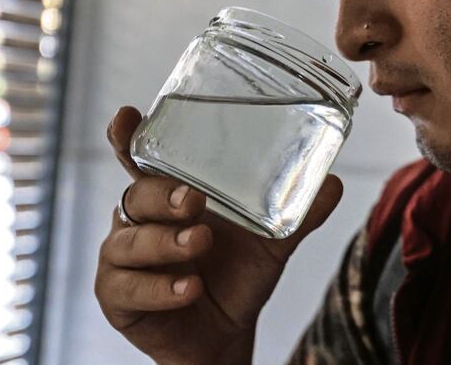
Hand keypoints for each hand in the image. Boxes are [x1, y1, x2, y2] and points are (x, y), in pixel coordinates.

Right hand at [94, 106, 342, 364]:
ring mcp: (123, 259)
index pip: (141, 159)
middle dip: (163, 195)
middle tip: (193, 199)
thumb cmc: (238, 273)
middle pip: (136, 195)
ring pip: (129, 242)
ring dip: (165, 242)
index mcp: (168, 194)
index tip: (126, 117)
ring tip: (199, 241)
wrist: (227, 334)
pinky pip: (127, 288)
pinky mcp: (118, 298)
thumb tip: (332, 184)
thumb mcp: (271, 241)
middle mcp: (140, 221)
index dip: (128, 138)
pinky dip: (161, 288)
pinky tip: (190, 288)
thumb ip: (297, 213)